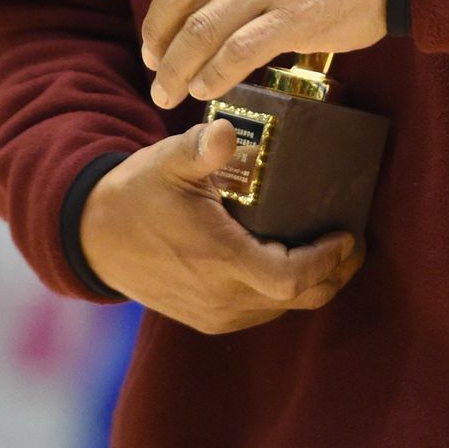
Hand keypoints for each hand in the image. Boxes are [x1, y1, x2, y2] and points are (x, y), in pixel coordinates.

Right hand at [78, 119, 363, 333]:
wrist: (96, 235)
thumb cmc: (139, 192)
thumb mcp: (169, 160)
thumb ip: (201, 147)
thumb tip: (225, 129)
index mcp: (219, 261)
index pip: (290, 278)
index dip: (326, 260)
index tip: (347, 233)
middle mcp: (220, 298)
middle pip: (296, 299)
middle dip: (332, 274)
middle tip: (352, 242)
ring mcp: (213, 314)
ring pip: (279, 309)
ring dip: (310, 284)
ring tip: (330, 250)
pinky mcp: (206, 318)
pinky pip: (259, 312)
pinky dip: (283, 292)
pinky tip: (292, 263)